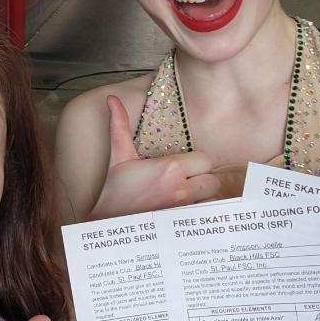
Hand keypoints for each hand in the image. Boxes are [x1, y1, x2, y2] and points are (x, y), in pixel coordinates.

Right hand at [88, 95, 220, 219]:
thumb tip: (112, 99)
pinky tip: (182, 207)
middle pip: (213, 180)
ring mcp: (182, 208)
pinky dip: (197, 210)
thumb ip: (119, 124)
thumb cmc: (114, 186)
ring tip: (186, 191)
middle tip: (186, 177)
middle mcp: (180, 188)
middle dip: (203, 178)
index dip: (196, 161)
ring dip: (202, 195)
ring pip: (210, 198)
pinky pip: (201, 214)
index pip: (205, 160)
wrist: (106, 217)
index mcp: (170, 168)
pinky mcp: (180, 221)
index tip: (183, 163)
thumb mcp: (119, 153)